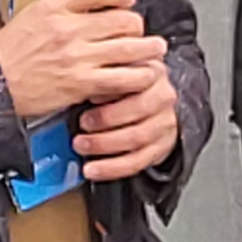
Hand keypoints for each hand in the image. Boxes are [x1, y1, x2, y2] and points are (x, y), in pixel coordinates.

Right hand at [0, 0, 153, 122]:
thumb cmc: (10, 53)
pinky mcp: (82, 83)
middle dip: (137, 26)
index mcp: (55, 7)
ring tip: (154, 50)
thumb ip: (65, 7)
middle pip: (123, 19)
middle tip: (138, 32)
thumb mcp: (33, 15)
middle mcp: (69, 29)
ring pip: (131, 47)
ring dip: (149, 49)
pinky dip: (139, 76)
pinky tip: (140, 75)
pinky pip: (124, 78)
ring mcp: (77, 57)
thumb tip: (95, 3)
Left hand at [72, 68, 179, 183]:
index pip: (136, 80)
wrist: (148, 106)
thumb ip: (102, 76)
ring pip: (137, 138)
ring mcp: (165, 123)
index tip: (90, 96)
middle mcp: (163, 97)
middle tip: (81, 123)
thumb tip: (76, 82)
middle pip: (138, 110)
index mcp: (151, 72)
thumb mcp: (113, 72)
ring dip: (105, 145)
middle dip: (106, 119)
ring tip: (81, 146)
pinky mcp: (162, 147)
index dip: (112, 90)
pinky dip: (112, 168)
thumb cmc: (122, 87)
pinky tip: (94, 169)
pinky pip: (138, 162)